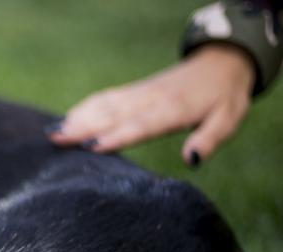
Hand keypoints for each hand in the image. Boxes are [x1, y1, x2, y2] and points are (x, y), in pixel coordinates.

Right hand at [47, 43, 256, 165]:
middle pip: (114, 114)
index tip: (92, 147)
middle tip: (58, 139)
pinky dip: (86, 107)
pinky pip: (107, 98)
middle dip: (84, 126)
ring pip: (106, 104)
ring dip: (78, 117)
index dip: (117, 136)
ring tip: (54, 132)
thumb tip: (190, 159)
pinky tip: (68, 118)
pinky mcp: (135, 91)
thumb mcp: (228, 120)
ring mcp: (141, 94)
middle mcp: (152, 100)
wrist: (223, 62)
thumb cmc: (225, 98)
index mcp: (174, 110)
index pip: (141, 125)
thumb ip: (209, 140)